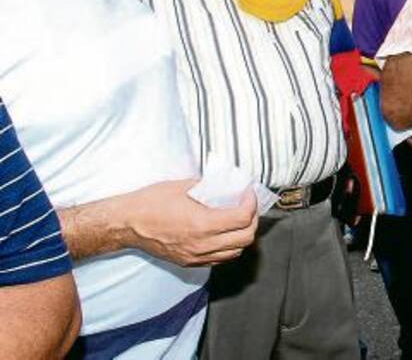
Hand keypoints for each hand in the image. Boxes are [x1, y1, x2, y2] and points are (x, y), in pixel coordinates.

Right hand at [122, 179, 257, 265]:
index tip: (248, 193)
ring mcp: (195, 256)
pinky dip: (229, 247)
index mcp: (202, 224)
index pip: (243, 218)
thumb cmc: (150, 203)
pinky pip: (220, 259)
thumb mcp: (183, 186)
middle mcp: (201, 244)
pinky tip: (225, 233)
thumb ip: (209, 186)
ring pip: (235, 252)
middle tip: (248, 206)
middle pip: (245, 238)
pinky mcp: (188, 262)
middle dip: (253, 220)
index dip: (252, 203)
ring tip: (239, 220)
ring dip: (243, 236)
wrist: (125, 224)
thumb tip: (227, 183)